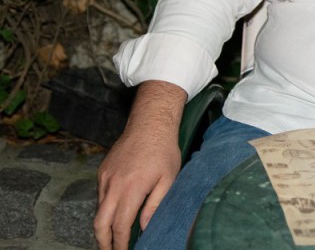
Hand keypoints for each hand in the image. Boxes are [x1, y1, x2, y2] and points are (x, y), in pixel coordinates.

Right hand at [94, 81, 186, 249]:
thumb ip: (155, 205)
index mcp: (131, 189)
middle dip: (103, 241)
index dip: (120, 243)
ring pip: (98, 209)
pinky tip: (116, 210)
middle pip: (100, 223)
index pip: (120, 226)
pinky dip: (105, 207)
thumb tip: (145, 227)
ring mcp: (105, 177)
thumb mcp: (168, 179)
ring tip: (113, 235)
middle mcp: (113, 185)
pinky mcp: (102, 171)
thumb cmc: (164, 151)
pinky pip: (100, 195)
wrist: (150, 123)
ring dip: (103, 224)